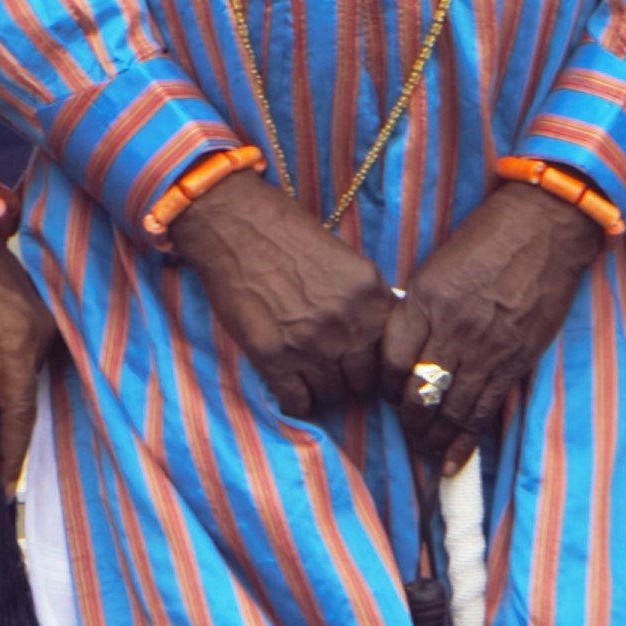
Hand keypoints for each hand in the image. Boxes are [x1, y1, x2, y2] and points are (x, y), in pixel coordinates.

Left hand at [0, 206, 58, 491]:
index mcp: (18, 335)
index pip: (19, 411)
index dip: (11, 454)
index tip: (2, 491)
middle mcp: (39, 331)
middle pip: (23, 400)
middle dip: (6, 440)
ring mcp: (40, 320)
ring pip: (22, 381)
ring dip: (4, 412)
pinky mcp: (31, 313)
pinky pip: (21, 361)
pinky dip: (4, 384)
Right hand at [164, 172, 399, 418]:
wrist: (236, 224)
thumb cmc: (288, 233)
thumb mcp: (346, 261)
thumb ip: (365, 302)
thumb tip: (372, 339)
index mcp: (372, 298)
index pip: (389, 355)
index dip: (371, 360)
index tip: (357, 360)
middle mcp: (348, 325)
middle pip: (362, 382)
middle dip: (347, 377)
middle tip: (329, 368)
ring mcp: (312, 344)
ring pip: (331, 395)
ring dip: (320, 388)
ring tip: (305, 374)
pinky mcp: (274, 356)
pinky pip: (297, 402)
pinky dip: (295, 399)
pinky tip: (287, 383)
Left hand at [381, 182, 606, 473]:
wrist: (543, 228)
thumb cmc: (486, 239)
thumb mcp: (436, 268)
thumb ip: (419, 310)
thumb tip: (407, 349)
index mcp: (425, 302)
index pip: (390, 360)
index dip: (383, 386)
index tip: (385, 394)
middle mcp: (452, 330)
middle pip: (419, 392)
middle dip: (409, 420)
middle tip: (406, 434)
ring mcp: (487, 348)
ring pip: (452, 409)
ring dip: (435, 437)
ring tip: (426, 452)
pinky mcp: (517, 360)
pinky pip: (486, 409)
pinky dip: (467, 439)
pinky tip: (454, 460)